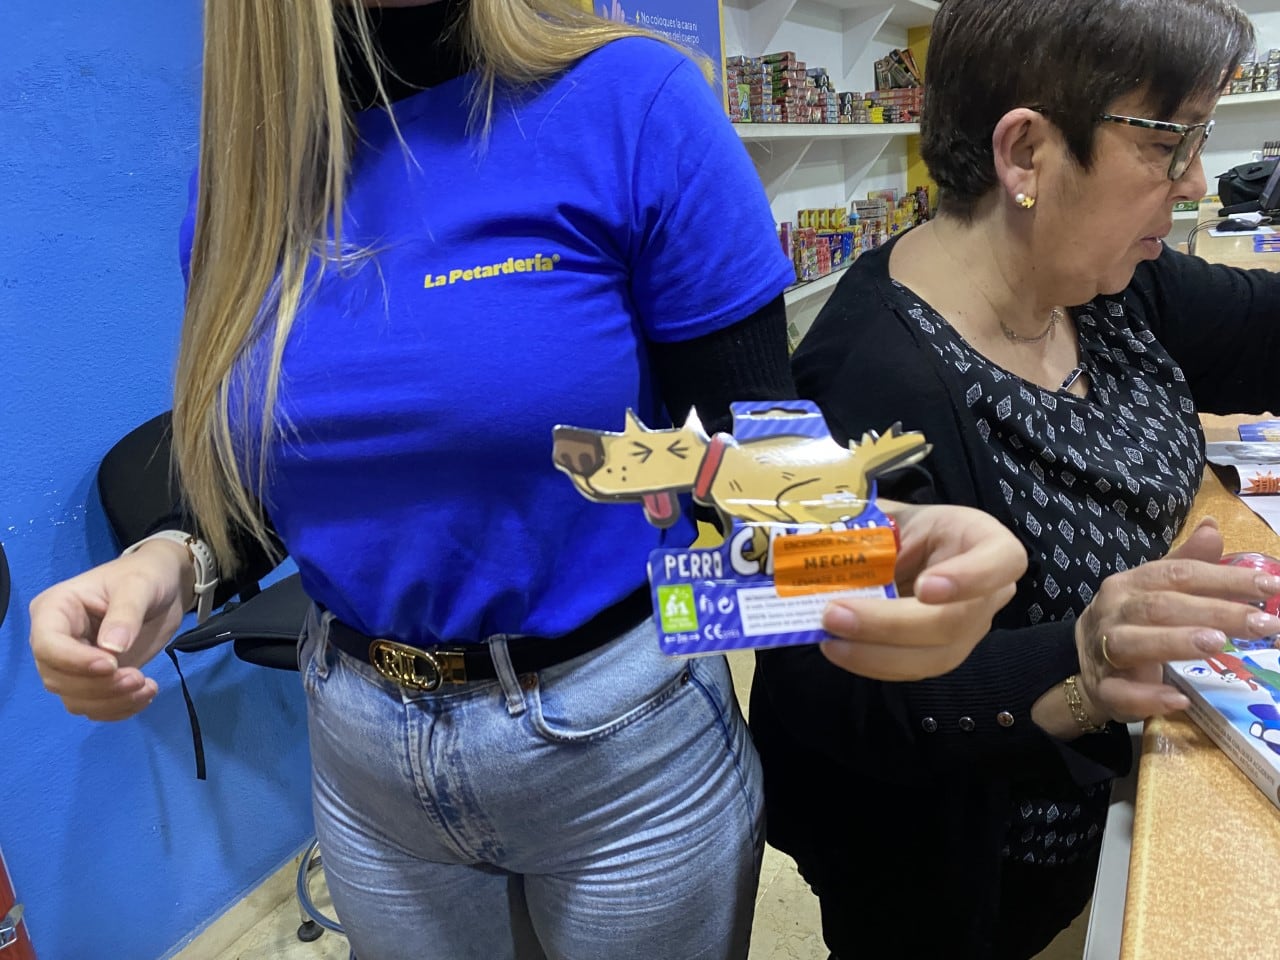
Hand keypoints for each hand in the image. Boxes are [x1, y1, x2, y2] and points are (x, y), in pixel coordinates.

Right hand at [29, 540, 193, 720]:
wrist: (166, 587)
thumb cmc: (146, 576)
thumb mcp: (139, 585)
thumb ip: (126, 614)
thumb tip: (112, 648)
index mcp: (54, 610)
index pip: (46, 645)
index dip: (74, 661)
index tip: (112, 664)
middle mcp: (55, 640)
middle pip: (57, 678)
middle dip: (98, 687)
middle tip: (138, 679)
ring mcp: (72, 663)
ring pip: (74, 698)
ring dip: (111, 702)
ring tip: (147, 687)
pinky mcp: (94, 680)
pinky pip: (94, 706)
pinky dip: (119, 708)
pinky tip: (145, 695)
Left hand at [818, 502, 1026, 680]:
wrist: (905, 549)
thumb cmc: (901, 526)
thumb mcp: (889, 513)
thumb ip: (865, 525)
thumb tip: (814, 540)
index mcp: (984, 542)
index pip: (1002, 561)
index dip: (970, 578)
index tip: (925, 587)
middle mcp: (988, 592)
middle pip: (954, 622)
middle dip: (889, 624)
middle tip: (834, 614)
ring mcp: (969, 629)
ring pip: (934, 656)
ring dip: (875, 653)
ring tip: (829, 638)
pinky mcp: (942, 653)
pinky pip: (912, 668)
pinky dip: (871, 661)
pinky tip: (838, 648)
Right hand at [1075, 519, 1279, 723]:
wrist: (1083, 660)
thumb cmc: (1131, 621)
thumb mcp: (1155, 588)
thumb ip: (1186, 564)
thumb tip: (1212, 528)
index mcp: (1130, 584)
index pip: (1178, 575)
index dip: (1223, 578)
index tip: (1270, 585)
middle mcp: (1113, 612)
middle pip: (1160, 606)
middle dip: (1213, 612)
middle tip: (1262, 622)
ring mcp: (1103, 650)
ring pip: (1132, 643)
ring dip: (1174, 642)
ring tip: (1217, 644)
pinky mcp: (1104, 689)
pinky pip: (1120, 692)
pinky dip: (1147, 696)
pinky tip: (1178, 699)